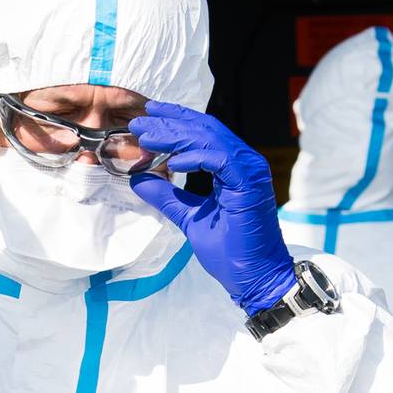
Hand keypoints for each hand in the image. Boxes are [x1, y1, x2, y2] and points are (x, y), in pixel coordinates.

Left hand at [126, 101, 297, 313]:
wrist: (253, 275)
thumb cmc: (230, 250)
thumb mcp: (188, 216)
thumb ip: (167, 195)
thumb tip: (139, 178)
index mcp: (233, 167)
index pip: (203, 132)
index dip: (175, 120)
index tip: (147, 117)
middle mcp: (245, 162)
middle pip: (204, 128)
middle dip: (169, 122)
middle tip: (139, 122)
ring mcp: (250, 170)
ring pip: (210, 138)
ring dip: (176, 135)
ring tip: (147, 137)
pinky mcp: (250, 184)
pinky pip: (220, 159)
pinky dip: (195, 157)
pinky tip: (172, 161)